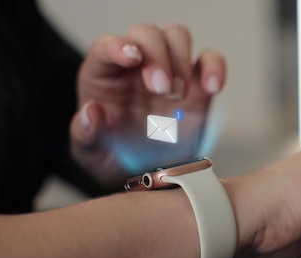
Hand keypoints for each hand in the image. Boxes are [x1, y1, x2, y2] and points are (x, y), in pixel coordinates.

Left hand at [69, 23, 226, 186]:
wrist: (150, 179)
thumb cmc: (117, 160)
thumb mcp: (91, 154)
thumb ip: (85, 134)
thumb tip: (91, 112)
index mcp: (106, 77)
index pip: (107, 47)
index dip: (118, 46)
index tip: (131, 56)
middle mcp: (138, 68)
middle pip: (147, 34)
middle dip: (157, 56)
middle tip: (161, 88)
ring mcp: (170, 73)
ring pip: (177, 37)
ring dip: (181, 60)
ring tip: (179, 96)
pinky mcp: (198, 87)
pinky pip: (210, 61)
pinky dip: (215, 68)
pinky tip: (213, 87)